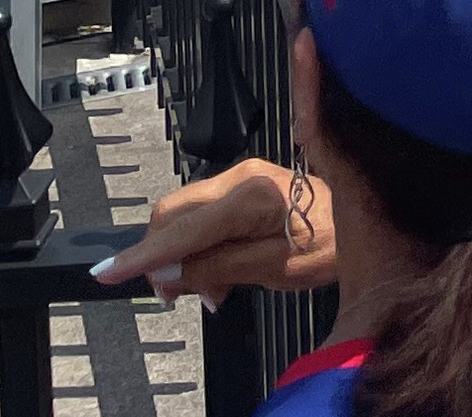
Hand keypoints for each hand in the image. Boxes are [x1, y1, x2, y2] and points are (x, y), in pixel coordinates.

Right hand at [92, 155, 334, 302]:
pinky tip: (220, 272)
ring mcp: (240, 176)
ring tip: (212, 289)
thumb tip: (167, 276)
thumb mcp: (273, 268)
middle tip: (180, 296)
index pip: (177, 229)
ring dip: (182, 255)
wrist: (366, 214)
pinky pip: (202, 214)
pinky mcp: (244, 183)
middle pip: (171, 215)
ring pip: (183, 216)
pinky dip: (198, 244)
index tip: (105, 273)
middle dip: (162, 258)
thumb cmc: (331, 244)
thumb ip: (216, 268)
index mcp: (247, 197)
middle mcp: (238, 176)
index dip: (139, 256)